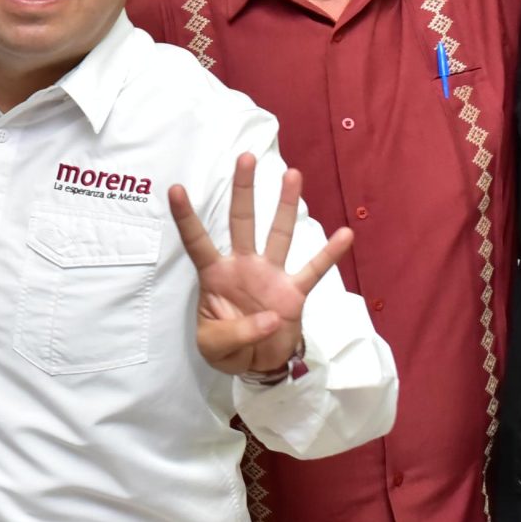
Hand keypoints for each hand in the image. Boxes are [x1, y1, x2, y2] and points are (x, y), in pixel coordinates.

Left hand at [169, 153, 352, 376]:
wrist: (257, 364)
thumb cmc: (227, 347)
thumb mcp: (214, 348)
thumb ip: (235, 334)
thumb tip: (270, 318)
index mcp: (215, 275)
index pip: (197, 241)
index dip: (186, 218)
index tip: (175, 188)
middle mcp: (243, 266)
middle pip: (241, 222)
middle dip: (243, 190)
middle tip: (245, 157)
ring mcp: (270, 275)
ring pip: (279, 234)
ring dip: (286, 206)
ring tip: (292, 174)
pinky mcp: (294, 292)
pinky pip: (313, 270)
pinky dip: (329, 254)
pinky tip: (345, 234)